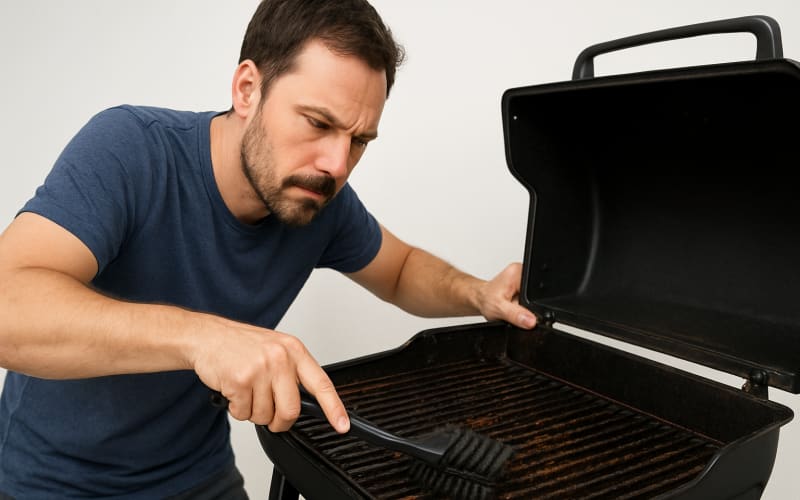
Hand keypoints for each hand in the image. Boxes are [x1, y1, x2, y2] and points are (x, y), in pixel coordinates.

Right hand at [190, 315, 349, 433]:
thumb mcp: (276, 349)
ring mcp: (260, 369)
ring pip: (264, 415)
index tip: (342, 425)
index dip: (334, 408)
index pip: (321, 384)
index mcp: (294, 351)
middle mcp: (280, 359)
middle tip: (270, 416)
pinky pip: (243, 413)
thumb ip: (292, 372)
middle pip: (291, 410)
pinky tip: (234, 390)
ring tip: (246, 391)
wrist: (207, 336)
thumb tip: (308, 402)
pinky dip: (237, 409)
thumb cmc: (241, 345)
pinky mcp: (239, 380)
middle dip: (279, 422)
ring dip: (253, 412)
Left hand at [476, 263, 536, 328]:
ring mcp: (522, 278)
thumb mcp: (499, 308)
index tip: (520, 309)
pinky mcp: (521, 285)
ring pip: (532, 298)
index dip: (531, 303)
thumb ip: (516, 315)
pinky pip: (528, 298)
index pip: (534, 290)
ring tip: (511, 305)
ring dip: (524, 305)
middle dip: (527, 305)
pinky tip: (513, 303)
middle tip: (512, 307)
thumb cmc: (485, 298)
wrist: (480, 298)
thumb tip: (532, 320)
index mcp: (517, 272)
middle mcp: (521, 272)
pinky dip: (522, 305)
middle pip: (535, 294)